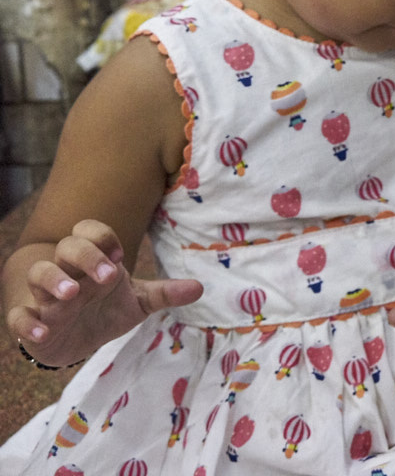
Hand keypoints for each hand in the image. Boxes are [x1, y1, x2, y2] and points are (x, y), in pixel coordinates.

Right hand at [6, 220, 202, 367]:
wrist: (77, 339)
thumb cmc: (105, 309)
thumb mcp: (138, 302)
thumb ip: (165, 293)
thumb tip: (200, 288)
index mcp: (94, 261)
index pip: (90, 231)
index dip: (103, 238)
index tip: (120, 256)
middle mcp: (68, 273)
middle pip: (66, 248)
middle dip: (85, 256)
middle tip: (107, 276)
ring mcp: (46, 297)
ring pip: (38, 274)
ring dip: (53, 281)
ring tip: (71, 295)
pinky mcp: (31, 322)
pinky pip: (18, 317)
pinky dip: (28, 322)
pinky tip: (44, 331)